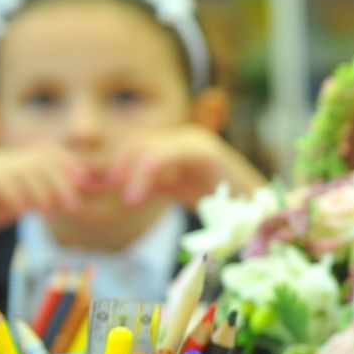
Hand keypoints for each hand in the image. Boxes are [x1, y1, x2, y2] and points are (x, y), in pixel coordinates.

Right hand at [0, 145, 88, 238]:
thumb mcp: (20, 202)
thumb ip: (43, 198)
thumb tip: (76, 201)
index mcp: (14, 160)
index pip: (48, 152)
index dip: (69, 163)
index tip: (86, 181)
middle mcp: (1, 158)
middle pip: (38, 160)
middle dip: (61, 181)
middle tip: (74, 205)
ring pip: (20, 171)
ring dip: (41, 192)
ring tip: (50, 212)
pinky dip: (14, 196)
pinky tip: (24, 211)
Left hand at [108, 126, 262, 208]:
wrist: (258, 216)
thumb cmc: (219, 208)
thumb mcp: (174, 191)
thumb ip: (145, 186)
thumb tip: (105, 188)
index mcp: (174, 145)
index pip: (132, 145)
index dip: (111, 163)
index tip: (95, 187)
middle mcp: (184, 137)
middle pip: (136, 142)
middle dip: (117, 166)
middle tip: (110, 192)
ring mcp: (196, 142)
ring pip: (150, 147)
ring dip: (134, 172)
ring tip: (131, 200)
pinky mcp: (208, 152)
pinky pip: (175, 152)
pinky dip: (156, 165)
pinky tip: (145, 185)